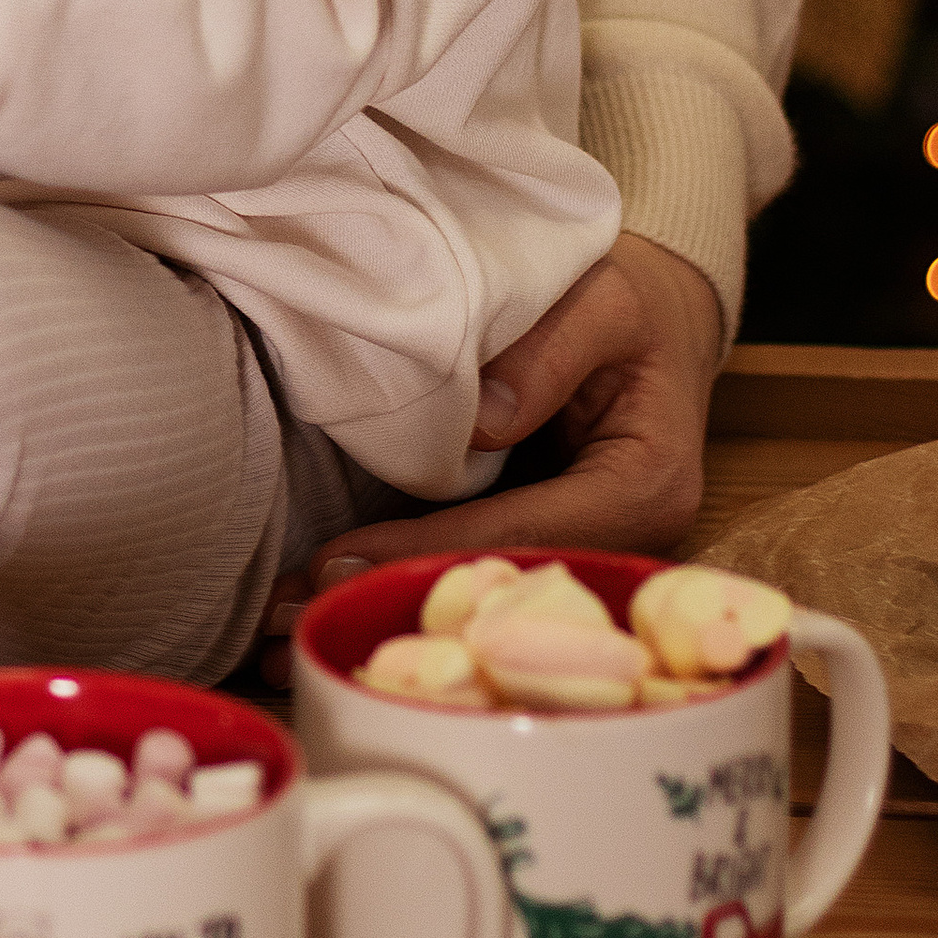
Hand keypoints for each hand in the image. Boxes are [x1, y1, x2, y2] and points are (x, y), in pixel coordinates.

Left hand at [260, 233, 724, 673]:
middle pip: (498, 588)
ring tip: (280, 636)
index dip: (431, 550)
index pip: (527, 532)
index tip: (343, 564)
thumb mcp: (604, 300)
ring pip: (478, 597)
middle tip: (285, 623)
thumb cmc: (631, 307)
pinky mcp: (540, 547)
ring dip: (383, 611)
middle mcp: (622, 545)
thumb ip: (552, 347)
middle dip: (393, 603)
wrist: (657, 322)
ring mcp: (580, 555)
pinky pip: (470, 574)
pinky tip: (323, 604)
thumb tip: (481, 419)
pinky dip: (401, 587)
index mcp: (645, 488)